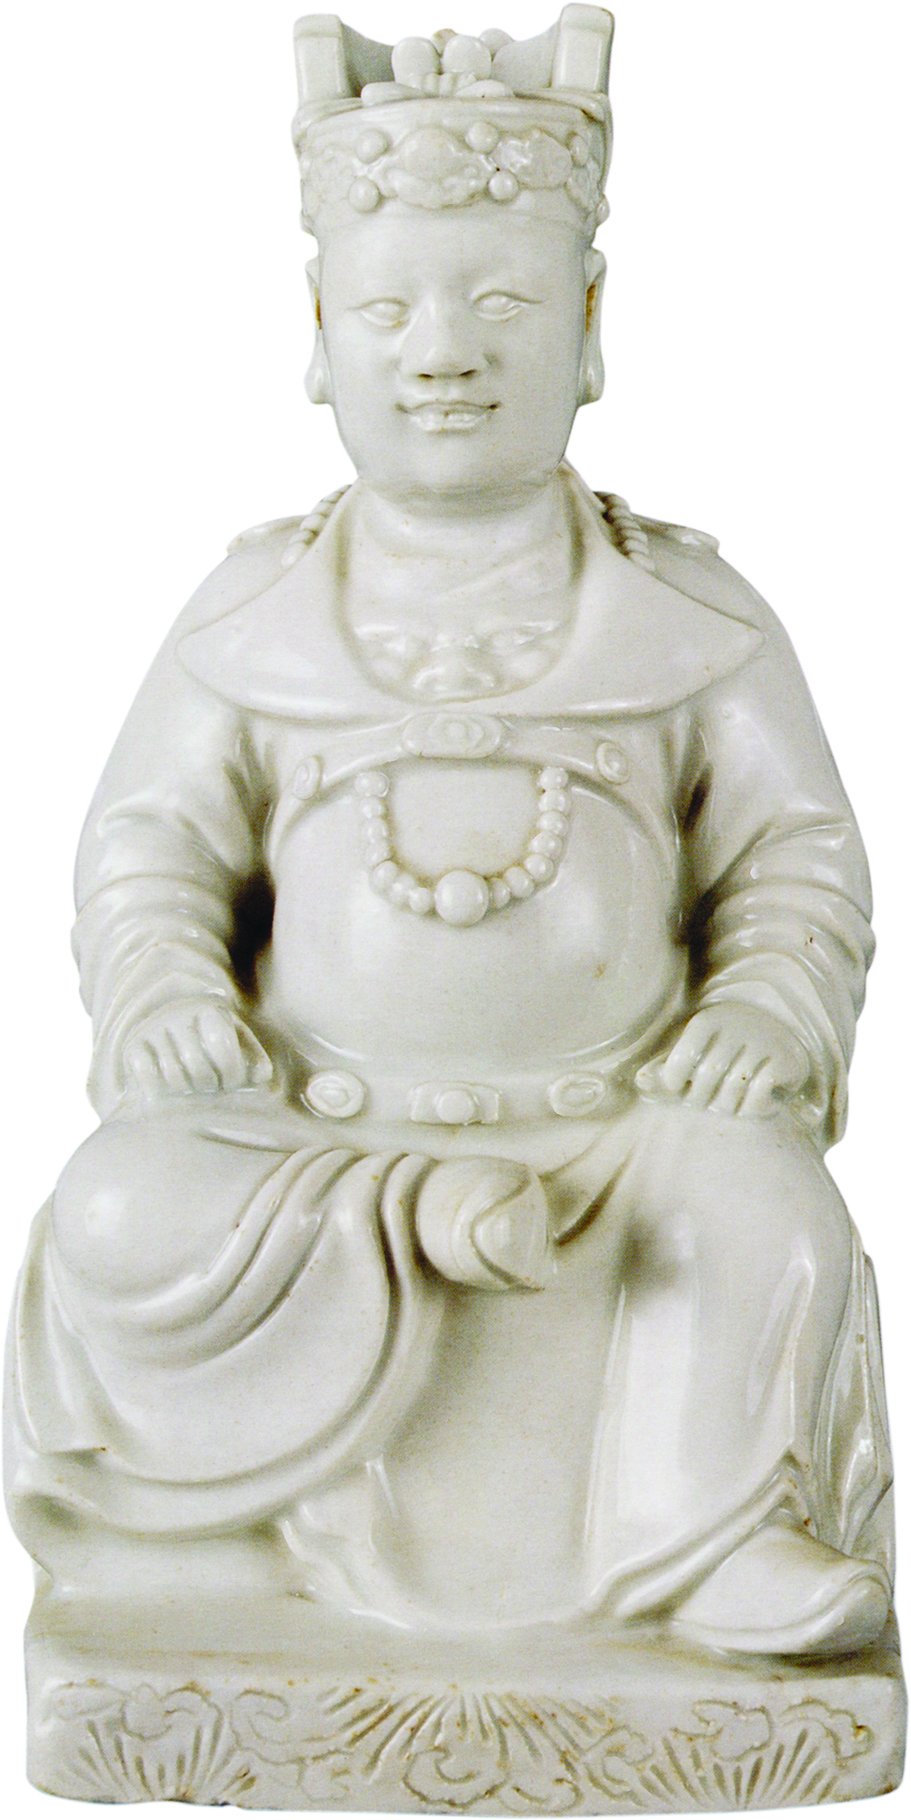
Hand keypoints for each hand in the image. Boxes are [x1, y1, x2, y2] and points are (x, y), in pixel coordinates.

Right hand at [122, 998, 272, 1101]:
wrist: (171, 1026)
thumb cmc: (213, 1042)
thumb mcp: (238, 1043)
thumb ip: (255, 1059)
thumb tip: (263, 1076)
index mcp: (211, 1010)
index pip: (223, 1046)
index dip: (232, 1074)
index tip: (232, 1083)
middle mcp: (179, 1014)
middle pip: (197, 1066)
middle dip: (209, 1086)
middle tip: (211, 1089)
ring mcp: (153, 1028)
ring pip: (172, 1074)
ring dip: (185, 1090)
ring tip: (192, 1089)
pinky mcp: (133, 1045)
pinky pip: (144, 1072)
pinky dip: (156, 1089)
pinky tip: (166, 1092)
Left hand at [635, 1004, 809, 1117]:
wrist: (779, 1040)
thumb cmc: (726, 1051)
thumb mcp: (696, 1053)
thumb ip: (666, 1069)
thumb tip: (640, 1082)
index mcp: (708, 1021)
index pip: (681, 1059)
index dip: (674, 1083)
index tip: (680, 1089)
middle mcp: (736, 1025)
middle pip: (708, 1075)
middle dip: (701, 1099)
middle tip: (704, 1104)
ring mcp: (763, 1040)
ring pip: (734, 1085)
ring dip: (727, 1106)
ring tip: (725, 1106)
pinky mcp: (784, 1058)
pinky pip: (760, 1091)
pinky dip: (752, 1107)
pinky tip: (750, 1106)